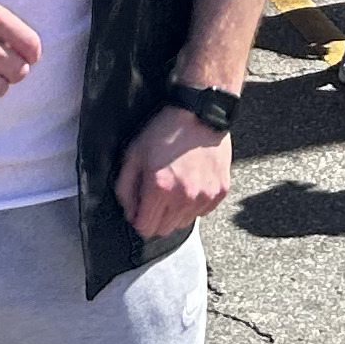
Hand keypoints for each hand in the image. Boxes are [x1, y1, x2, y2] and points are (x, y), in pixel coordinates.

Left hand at [114, 104, 233, 237]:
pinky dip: (194, 204)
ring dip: (175, 212)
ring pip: (183, 223)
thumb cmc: (165, 131)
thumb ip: (124, 188)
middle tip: (156, 196)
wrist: (200, 114)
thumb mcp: (133, 154)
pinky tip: (191, 183)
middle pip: (164, 230)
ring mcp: (204, 196)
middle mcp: (183, 197)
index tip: (140, 208)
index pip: (145, 228)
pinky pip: (202, 212)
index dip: (138, 220)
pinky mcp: (220, 191)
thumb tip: (129, 213)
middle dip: (155, 218)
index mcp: (159, 188)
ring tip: (175, 187)